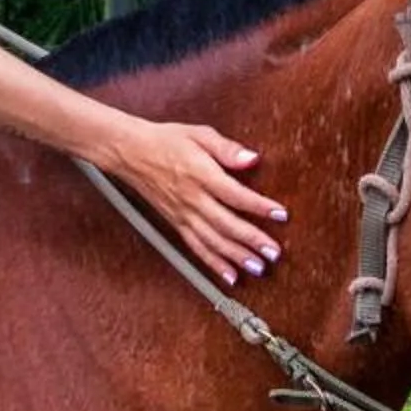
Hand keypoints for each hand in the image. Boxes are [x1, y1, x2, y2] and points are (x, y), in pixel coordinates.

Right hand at [98, 118, 287, 285]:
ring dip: (236, 257)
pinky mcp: (176, 224)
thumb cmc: (166, 140)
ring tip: (258, 268)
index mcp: (200, 175)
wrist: (130, 153)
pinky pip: (196, 247)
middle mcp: (192, 199)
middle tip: (274, 253)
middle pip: (226, 224)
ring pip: (212, 241)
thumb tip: (252, 158)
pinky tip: (230, 276)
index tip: (280, 214)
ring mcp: (183, 215)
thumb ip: (227, 148)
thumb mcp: (198, 134)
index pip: (235, 195)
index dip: (259, 206)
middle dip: (251, 240)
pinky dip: (213, 264)